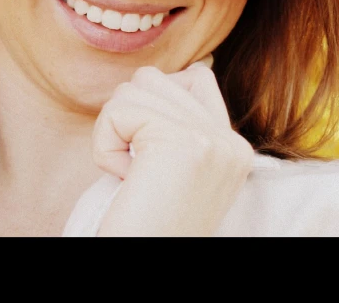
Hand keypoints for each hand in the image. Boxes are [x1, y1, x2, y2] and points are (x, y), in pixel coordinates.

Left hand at [92, 62, 253, 235]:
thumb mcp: (173, 171)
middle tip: (136, 169)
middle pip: (156, 78)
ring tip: (130, 173)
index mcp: (234, 148)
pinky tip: (122, 177)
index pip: (198, 76)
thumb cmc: (143, 223)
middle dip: (127, 117)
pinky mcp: (183, 143)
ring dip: (114, 129)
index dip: (157, 99)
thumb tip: (152, 78)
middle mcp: (230, 142)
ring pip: (135, 86)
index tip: (147, 150)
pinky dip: (104, 144)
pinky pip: (118, 111)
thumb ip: (175, 126)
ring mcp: (212, 140)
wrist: (141, 261)